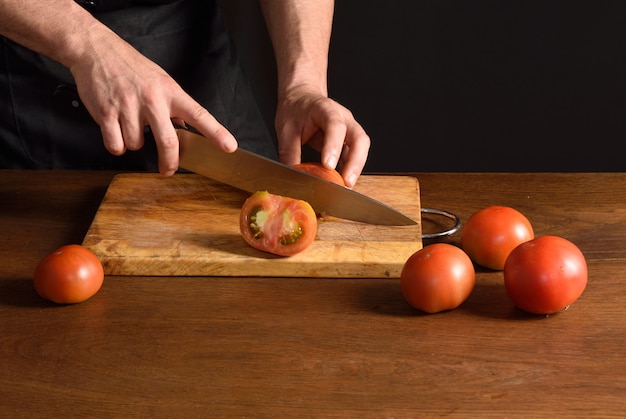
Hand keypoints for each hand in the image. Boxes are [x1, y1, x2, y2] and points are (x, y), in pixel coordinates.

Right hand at [69, 28, 236, 175]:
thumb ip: (174, 105)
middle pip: (168, 142)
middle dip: (169, 162)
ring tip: (128, 123)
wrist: (96, 50)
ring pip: (137, 145)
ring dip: (132, 142)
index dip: (216, 133)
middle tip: (168, 169)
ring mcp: (129, 106)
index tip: (229, 147)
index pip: (199, 114)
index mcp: (171, 92)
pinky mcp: (107, 113)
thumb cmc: (130, 66)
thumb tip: (186, 126)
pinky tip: (115, 130)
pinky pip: (116, 145)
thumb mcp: (161, 80)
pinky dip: (116, 145)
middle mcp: (153, 99)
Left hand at [275, 87, 369, 187]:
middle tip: (346, 181)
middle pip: (359, 139)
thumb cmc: (296, 110)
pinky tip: (344, 180)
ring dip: (356, 168)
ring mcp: (349, 128)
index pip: (334, 126)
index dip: (333, 146)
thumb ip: (289, 153)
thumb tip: (292, 175)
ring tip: (346, 185)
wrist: (302, 98)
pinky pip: (355, 154)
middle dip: (355, 162)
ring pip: (362, 148)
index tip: (328, 165)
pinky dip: (351, 168)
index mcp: (325, 109)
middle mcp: (344, 118)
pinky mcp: (349, 140)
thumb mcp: (286, 130)